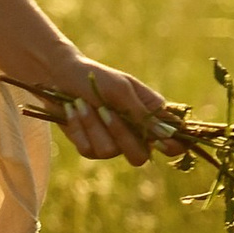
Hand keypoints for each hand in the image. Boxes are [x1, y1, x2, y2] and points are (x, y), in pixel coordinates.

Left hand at [19, 53, 178, 166]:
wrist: (59, 76)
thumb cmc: (95, 77)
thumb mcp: (121, 90)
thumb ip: (144, 114)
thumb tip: (169, 134)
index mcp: (151, 117)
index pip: (173, 144)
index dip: (172, 148)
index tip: (161, 142)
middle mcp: (135, 135)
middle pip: (140, 156)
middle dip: (121, 134)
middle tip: (105, 110)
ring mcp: (113, 143)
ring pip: (110, 151)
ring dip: (93, 124)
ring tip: (82, 103)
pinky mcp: (91, 148)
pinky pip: (89, 149)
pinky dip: (79, 127)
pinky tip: (72, 110)